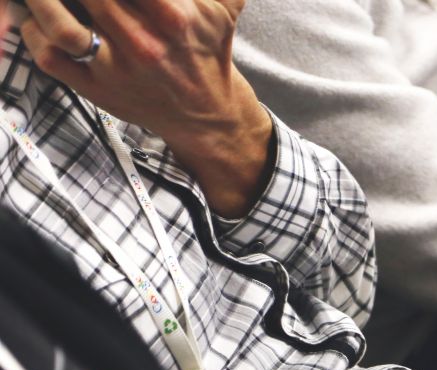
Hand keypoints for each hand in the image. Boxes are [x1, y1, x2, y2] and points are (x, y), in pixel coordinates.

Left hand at [20, 0, 272, 216]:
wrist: (208, 113)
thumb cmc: (208, 54)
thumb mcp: (223, 10)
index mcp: (173, 18)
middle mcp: (143, 44)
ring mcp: (116, 69)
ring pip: (61, 25)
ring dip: (43, 0)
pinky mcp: (97, 89)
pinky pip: (50, 58)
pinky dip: (34, 33)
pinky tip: (39, 19)